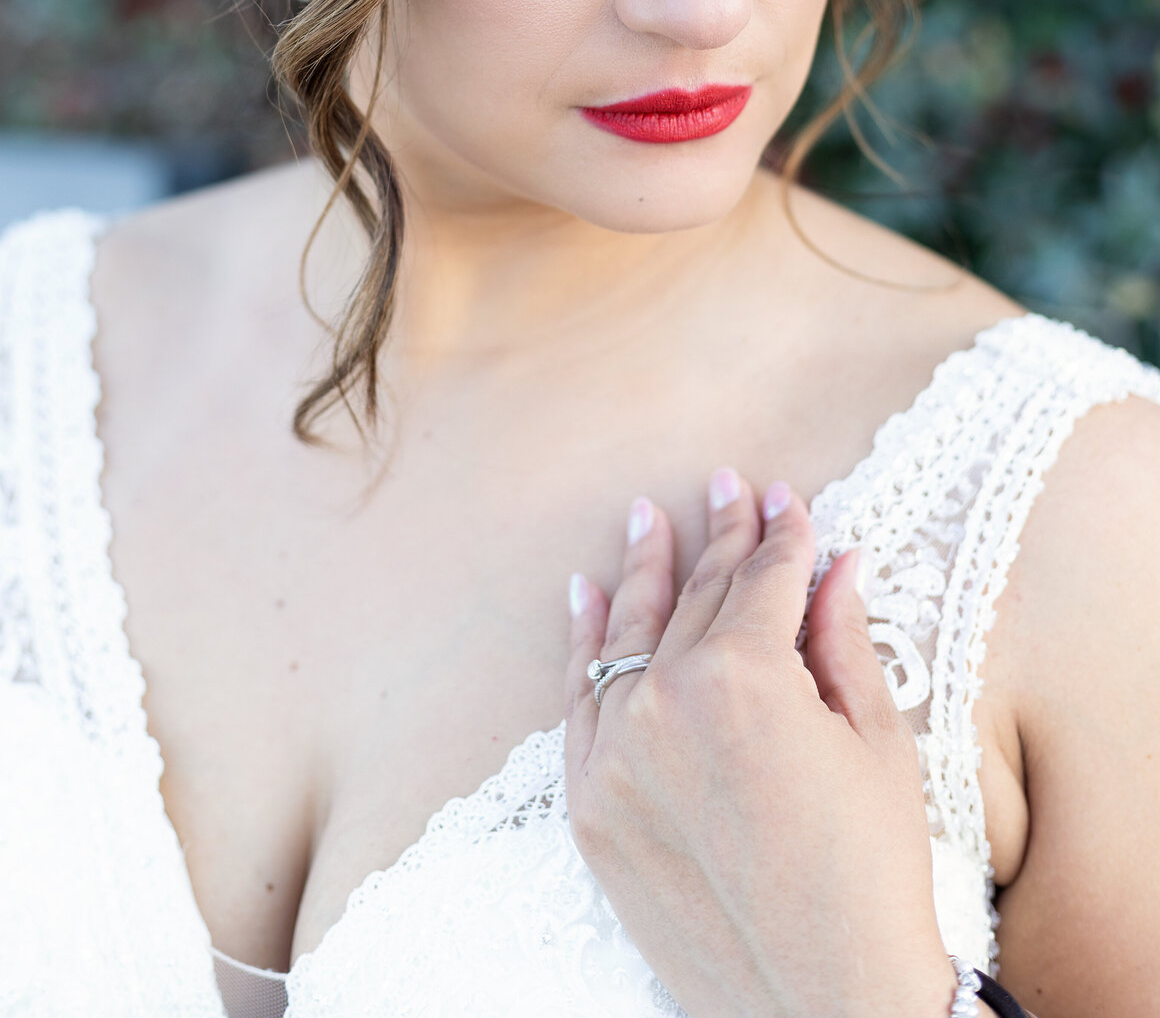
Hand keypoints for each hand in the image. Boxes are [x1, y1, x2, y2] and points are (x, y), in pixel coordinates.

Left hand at [564, 470, 960, 1017]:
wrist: (825, 1003)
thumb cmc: (871, 873)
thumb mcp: (875, 740)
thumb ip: (839, 636)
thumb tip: (838, 560)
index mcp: (744, 676)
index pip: (762, 579)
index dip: (781, 534)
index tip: (785, 500)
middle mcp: (666, 701)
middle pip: (698, 598)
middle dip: (720, 538)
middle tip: (725, 489)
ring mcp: (615, 753)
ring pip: (630, 636)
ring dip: (643, 570)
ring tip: (647, 517)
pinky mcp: (588, 804)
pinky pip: (580, 700)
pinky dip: (584, 642)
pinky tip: (589, 594)